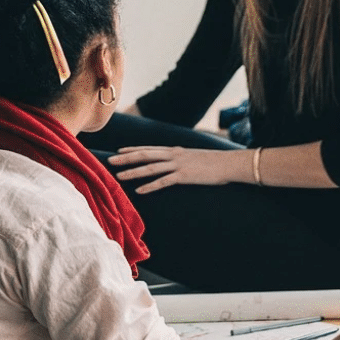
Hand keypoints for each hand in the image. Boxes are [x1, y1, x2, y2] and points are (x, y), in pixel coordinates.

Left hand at [109, 146, 244, 193]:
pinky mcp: (184, 176)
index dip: (133, 150)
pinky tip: (139, 191)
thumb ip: (183, 159)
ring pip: (150, 168)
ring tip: (119, 176)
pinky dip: (150, 186)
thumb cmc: (214, 162)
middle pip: (145, 155)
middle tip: (110, 160)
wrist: (229, 163)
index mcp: (176, 150)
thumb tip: (176, 163)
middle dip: (126, 158)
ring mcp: (178, 165)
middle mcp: (174, 155)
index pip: (149, 148)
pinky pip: (163, 182)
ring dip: (133, 172)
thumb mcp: (195, 157)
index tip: (119, 151)